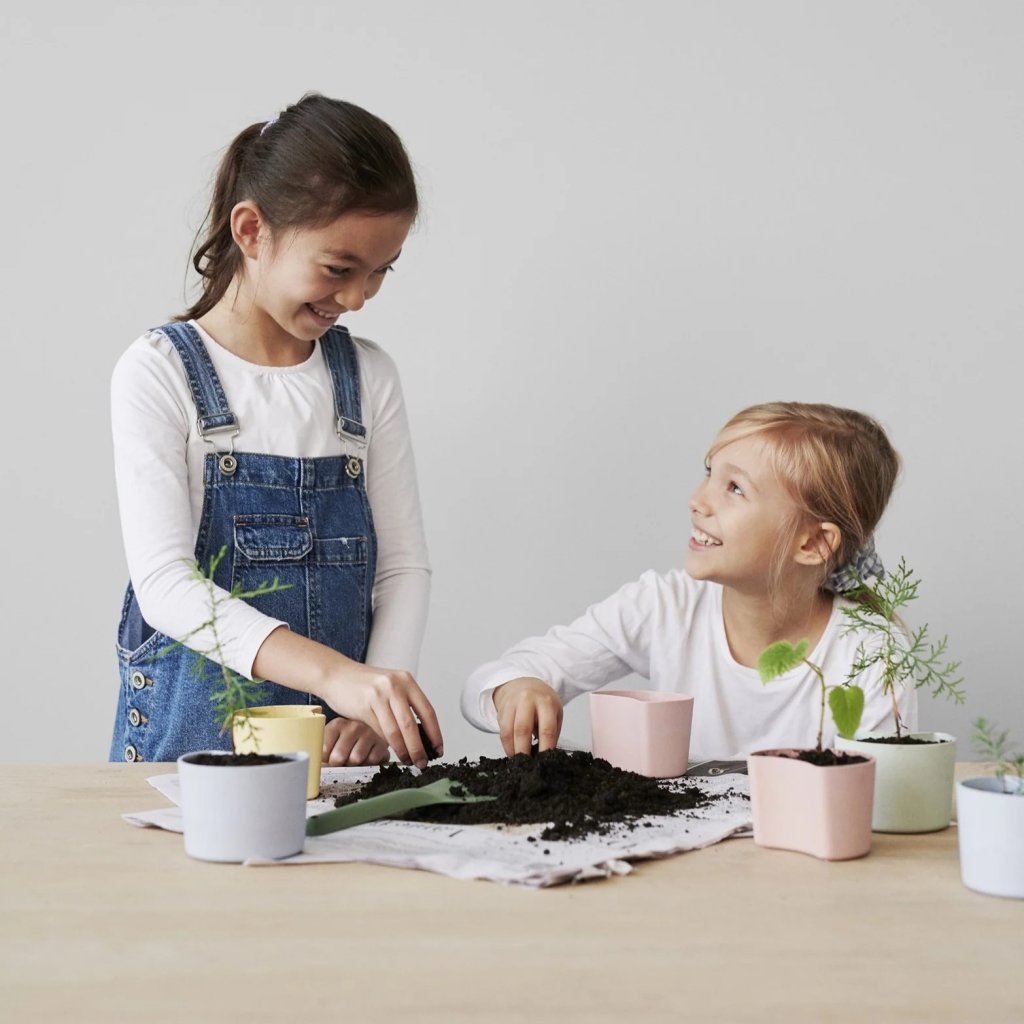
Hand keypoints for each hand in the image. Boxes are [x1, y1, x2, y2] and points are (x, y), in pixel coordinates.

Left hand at [322, 718, 389, 766]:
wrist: (372, 732)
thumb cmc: (347, 740)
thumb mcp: (332, 739)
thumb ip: (321, 749)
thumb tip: (313, 765)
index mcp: (337, 724)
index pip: (324, 750)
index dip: (325, 760)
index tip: (328, 759)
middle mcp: (354, 726)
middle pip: (338, 757)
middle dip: (339, 764)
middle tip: (341, 762)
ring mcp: (369, 733)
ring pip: (355, 759)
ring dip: (353, 764)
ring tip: (354, 759)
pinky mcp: (382, 742)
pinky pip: (371, 761)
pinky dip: (368, 764)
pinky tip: (366, 757)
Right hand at [323, 663, 442, 769]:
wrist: (337, 674)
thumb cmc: (365, 684)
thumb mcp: (391, 686)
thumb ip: (405, 704)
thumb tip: (421, 735)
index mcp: (407, 681)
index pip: (428, 711)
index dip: (435, 733)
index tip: (438, 749)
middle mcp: (395, 686)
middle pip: (412, 725)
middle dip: (418, 748)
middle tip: (422, 762)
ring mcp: (379, 694)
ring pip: (395, 730)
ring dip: (403, 750)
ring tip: (407, 760)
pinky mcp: (364, 705)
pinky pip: (379, 730)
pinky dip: (386, 743)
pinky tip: (390, 750)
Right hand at [492, 677, 562, 756]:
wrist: (524, 683)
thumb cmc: (543, 702)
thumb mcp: (554, 712)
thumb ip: (552, 732)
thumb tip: (547, 756)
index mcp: (546, 702)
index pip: (547, 728)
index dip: (545, 747)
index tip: (545, 761)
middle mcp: (528, 700)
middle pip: (523, 729)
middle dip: (523, 750)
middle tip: (527, 765)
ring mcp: (512, 703)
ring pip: (508, 730)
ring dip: (512, 749)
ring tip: (518, 761)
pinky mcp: (501, 709)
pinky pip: (502, 730)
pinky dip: (506, 745)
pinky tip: (512, 752)